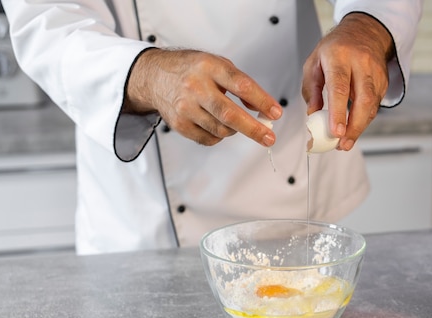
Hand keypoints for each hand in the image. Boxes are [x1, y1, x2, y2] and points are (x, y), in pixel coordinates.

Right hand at [123, 48, 281, 146]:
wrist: (155, 77)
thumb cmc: (192, 70)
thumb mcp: (217, 65)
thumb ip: (240, 83)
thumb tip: (261, 108)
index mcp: (209, 67)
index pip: (241, 85)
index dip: (261, 101)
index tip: (276, 113)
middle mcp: (196, 87)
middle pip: (229, 114)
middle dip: (253, 129)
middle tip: (269, 138)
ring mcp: (186, 107)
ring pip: (221, 130)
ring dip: (236, 130)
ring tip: (236, 122)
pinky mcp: (180, 124)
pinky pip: (209, 139)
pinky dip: (220, 136)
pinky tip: (217, 125)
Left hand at [302, 13, 393, 150]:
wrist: (364, 32)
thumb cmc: (335, 49)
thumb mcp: (314, 62)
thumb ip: (311, 89)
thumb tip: (313, 114)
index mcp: (339, 56)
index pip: (340, 87)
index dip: (339, 112)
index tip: (336, 132)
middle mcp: (361, 63)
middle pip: (363, 99)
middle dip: (354, 126)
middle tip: (342, 144)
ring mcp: (376, 72)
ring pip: (372, 105)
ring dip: (360, 127)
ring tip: (345, 142)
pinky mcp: (384, 82)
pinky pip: (375, 105)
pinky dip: (364, 120)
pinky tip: (354, 128)